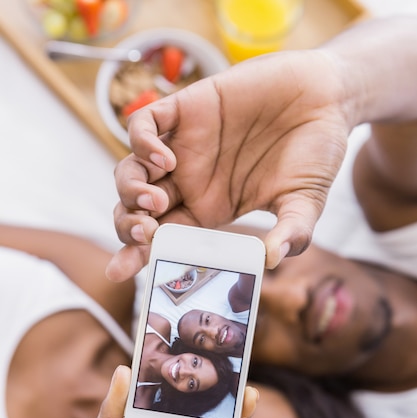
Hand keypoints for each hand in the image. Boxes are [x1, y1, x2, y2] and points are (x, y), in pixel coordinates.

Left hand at [108, 48, 350, 280]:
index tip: (119, 271)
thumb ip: (292, 232)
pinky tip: (165, 159)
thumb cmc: (316, 153)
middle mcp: (190, 181)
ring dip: (130, 192)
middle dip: (129, 227)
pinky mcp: (186, 108)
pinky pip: (145, 125)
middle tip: (146, 234)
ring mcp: (184, 146)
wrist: (326, 98)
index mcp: (210, 210)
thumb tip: (272, 259)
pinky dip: (142, 144)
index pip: (163, 238)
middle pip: (137, 210)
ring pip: (131, 172)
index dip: (137, 255)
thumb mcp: (306, 202)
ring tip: (155, 200)